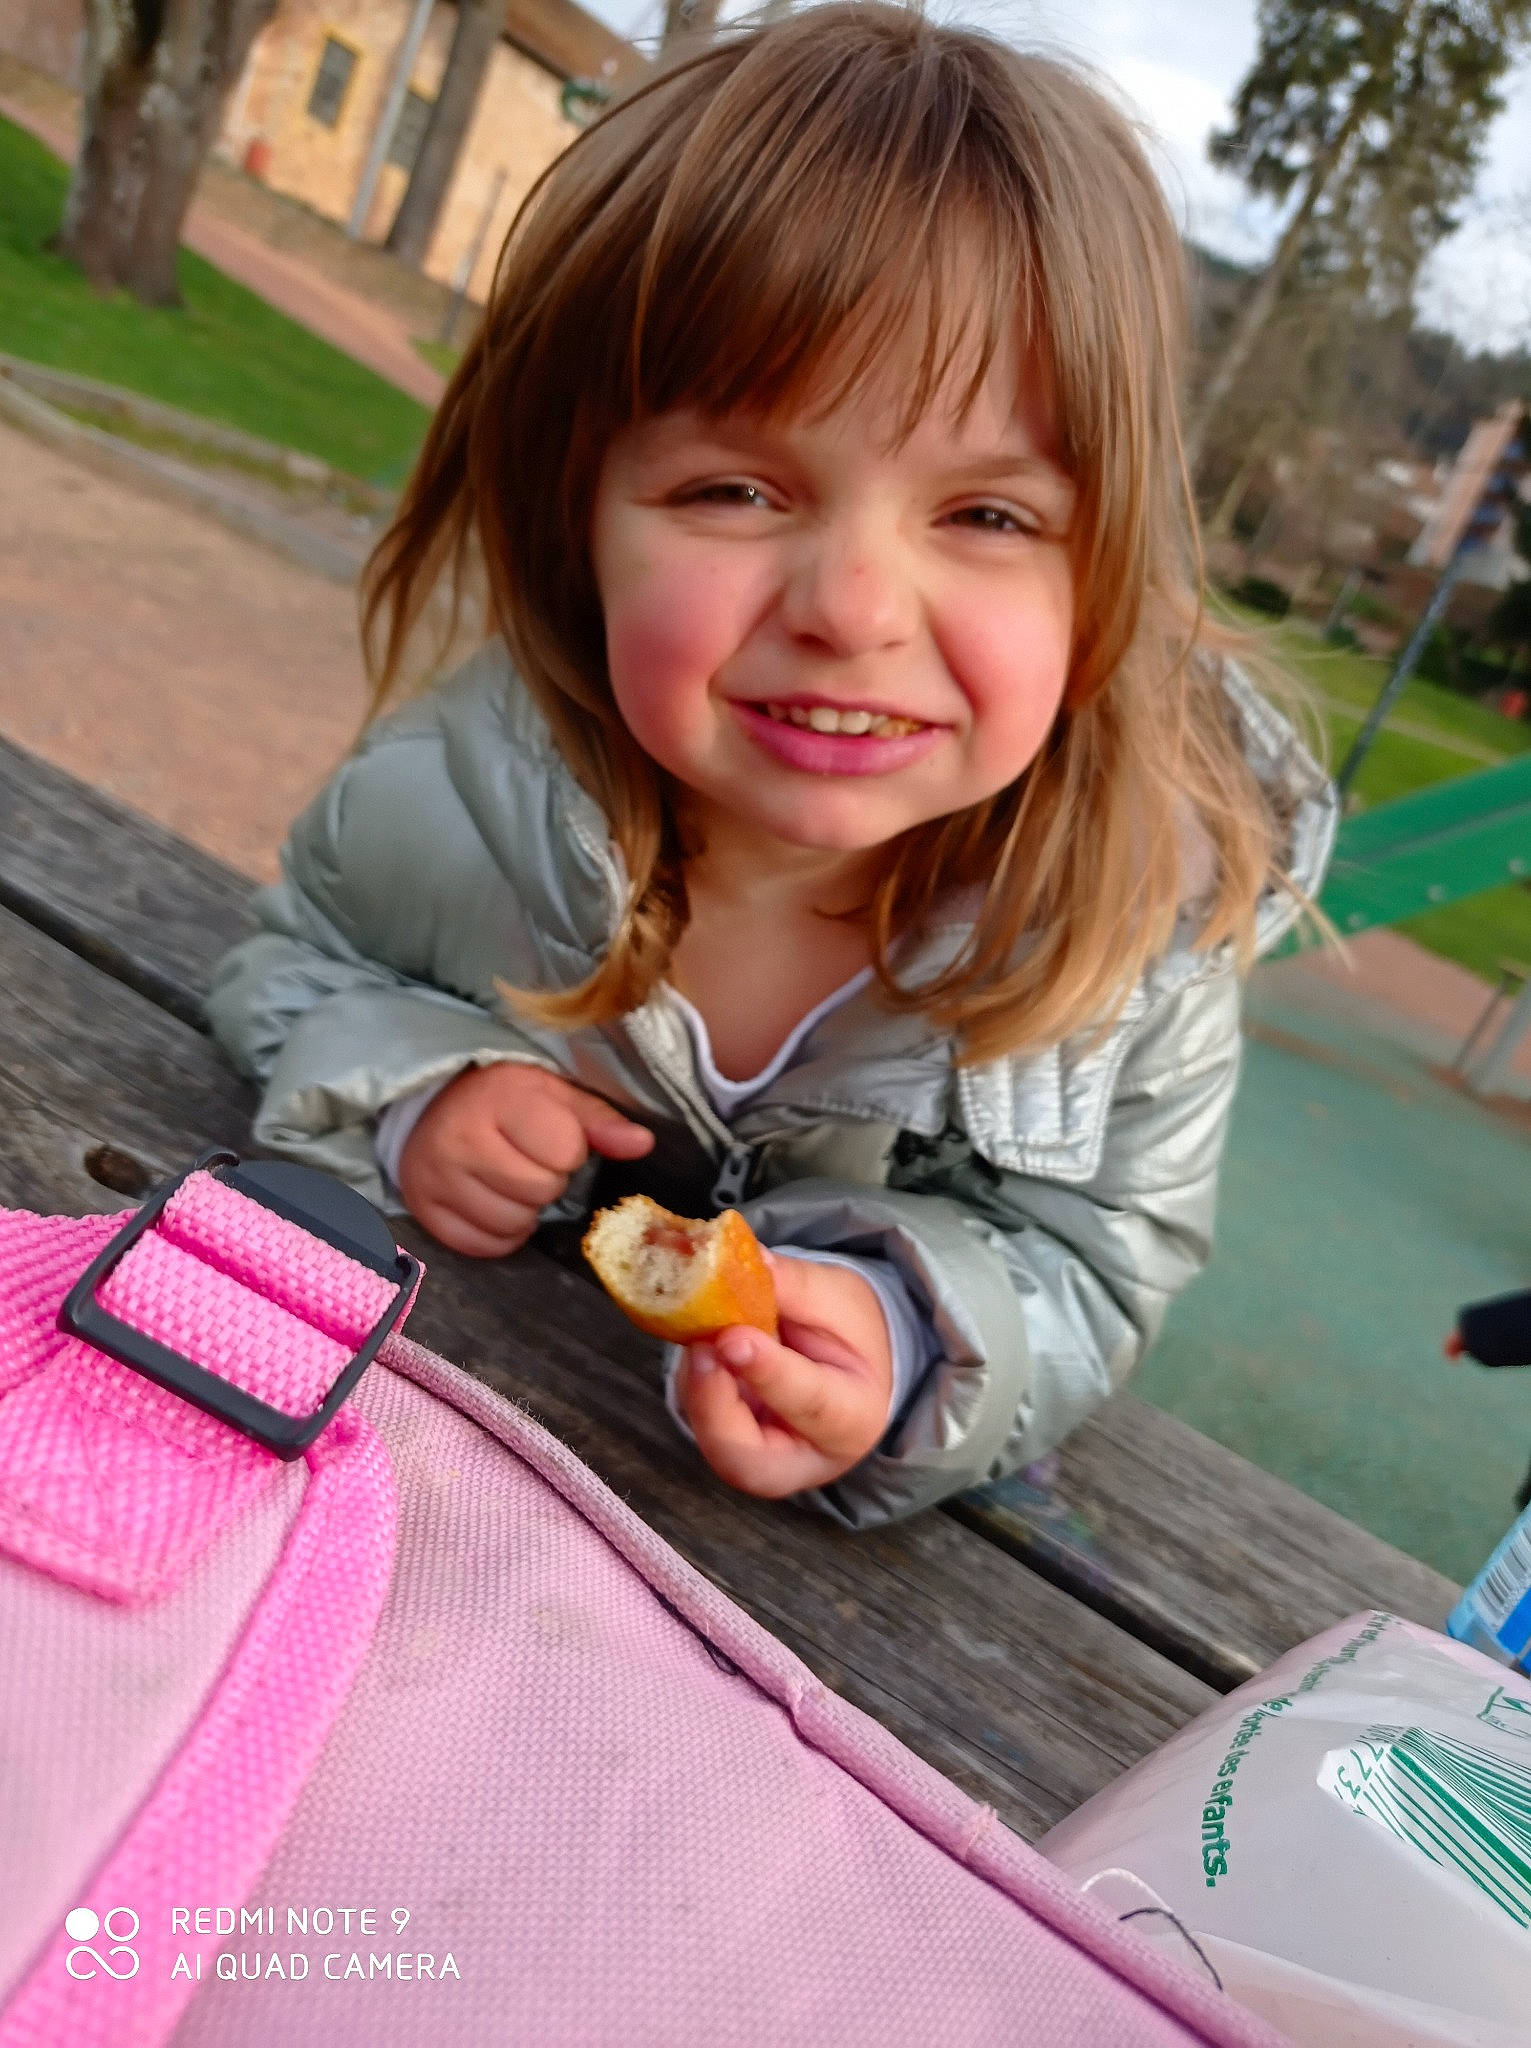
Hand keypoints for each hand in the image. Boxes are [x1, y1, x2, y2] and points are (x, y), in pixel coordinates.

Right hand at [398, 1063, 653, 1256]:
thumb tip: (642, 1144)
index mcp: (499, 1100)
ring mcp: (434, 1177)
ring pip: (512, 1224)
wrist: (434, 1102)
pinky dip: (499, 1233)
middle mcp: (459, 1139)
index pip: (565, 1152)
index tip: (549, 1136)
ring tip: (512, 1181)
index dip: (569, 1149)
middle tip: (529, 1160)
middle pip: (539, 1192)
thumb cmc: (505, 1098)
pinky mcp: (422, 1209)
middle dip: (547, 1180)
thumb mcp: (554, 1094)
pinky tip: (495, 1203)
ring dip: (525, 1210)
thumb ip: (598, 1120)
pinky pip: (481, 1246)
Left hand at [677, 1252, 893, 1496]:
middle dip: (713, 1405)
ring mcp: (758, 1460)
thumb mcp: (838, 1296)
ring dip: (697, 1383)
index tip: (733, 1338)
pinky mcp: (726, 1444)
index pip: (810, 1406)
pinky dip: (692, 1378)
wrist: (846, 1364)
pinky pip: (698, 1420)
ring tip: (704, 1327)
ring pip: (712, 1440)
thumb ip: (793, 1285)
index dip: (768, 1374)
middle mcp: (803, 1457)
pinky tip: (701, 1338)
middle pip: (747, 1460)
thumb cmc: (850, 1334)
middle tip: (700, 1347)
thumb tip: (743, 1262)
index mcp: (852, 1420)